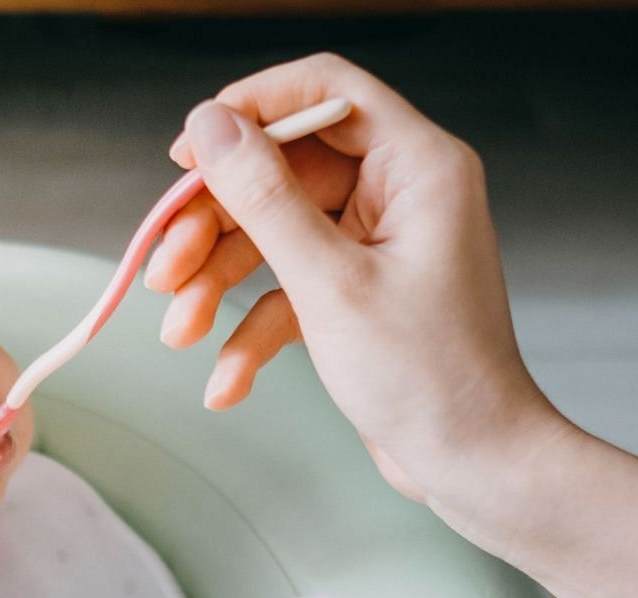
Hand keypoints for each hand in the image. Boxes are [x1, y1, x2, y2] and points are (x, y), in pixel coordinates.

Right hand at [149, 54, 576, 536]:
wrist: (475, 465)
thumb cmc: (433, 379)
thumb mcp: (331, 284)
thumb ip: (265, 198)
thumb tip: (211, 126)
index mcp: (418, 167)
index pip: (325, 91)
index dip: (249, 109)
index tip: (187, 152)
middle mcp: (401, 194)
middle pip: (282, 171)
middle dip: (215, 224)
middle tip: (163, 267)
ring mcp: (378, 245)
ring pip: (274, 235)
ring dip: (220, 283)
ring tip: (180, 330)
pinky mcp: (359, 294)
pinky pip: (289, 290)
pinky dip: (253, 331)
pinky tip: (226, 381)